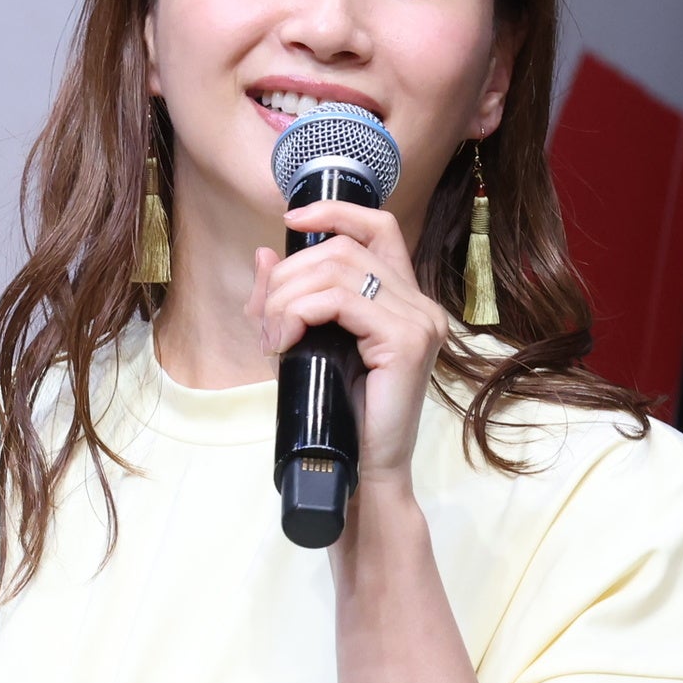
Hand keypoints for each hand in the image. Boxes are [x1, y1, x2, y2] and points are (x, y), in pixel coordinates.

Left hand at [249, 199, 448, 481]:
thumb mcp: (303, 345)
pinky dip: (299, 313)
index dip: (335, 211)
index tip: (290, 219)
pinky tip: (285, 342)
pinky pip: (339, 301)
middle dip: (287, 277)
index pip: (378, 228)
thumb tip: (263, 255)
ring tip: (271, 338)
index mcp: (402, 298)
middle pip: (342, 249)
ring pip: (336, 272)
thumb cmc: (337, 414)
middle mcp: (419, 303)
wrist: (362, 471)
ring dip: (286, 298)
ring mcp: (418, 320)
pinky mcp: (406, 341)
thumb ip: (287, 300)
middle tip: (263, 322)